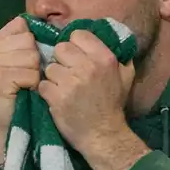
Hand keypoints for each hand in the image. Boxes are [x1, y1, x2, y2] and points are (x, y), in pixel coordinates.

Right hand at [0, 18, 42, 165]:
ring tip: (26, 86)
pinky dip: (33, 84)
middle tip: (27, 79)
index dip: (33, 43)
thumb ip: (28, 44)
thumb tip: (51, 24)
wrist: (6, 130)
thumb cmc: (18, 96)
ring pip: (31, 55)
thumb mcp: (21, 64)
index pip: (21, 25)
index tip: (29, 63)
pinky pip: (30, 72)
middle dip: (35, 60)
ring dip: (36, 73)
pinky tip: (26, 92)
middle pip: (28, 40)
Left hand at [39, 31, 144, 169]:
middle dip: (61, 60)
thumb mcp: (126, 76)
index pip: (78, 34)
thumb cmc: (113, 104)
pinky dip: (47, 92)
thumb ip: (120, 55)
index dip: (74, 44)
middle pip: (60, 48)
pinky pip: (43, 85)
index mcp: (104, 58)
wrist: (103, 135)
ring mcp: (71, 82)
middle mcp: (88, 67)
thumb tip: (113, 36)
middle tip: (67, 73)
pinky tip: (56, 99)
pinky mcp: (57, 97)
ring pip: (49, 68)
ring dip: (53, 78)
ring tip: (63, 88)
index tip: (75, 56)